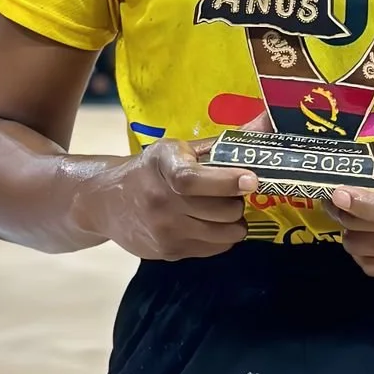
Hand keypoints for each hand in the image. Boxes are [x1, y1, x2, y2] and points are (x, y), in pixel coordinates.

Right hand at [77, 138, 258, 261]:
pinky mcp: (168, 252)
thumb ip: (223, 142)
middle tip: (237, 191)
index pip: (192, 179)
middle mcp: (160, 199)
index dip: (225, 181)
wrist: (106, 201)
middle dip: (239, 200)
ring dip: (235, 221)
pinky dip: (224, 237)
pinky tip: (212, 223)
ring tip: (225, 208)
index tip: (251, 179)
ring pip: (224, 233)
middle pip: (220, 210)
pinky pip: (215, 248)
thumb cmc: (153, 169)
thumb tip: (267, 120)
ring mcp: (164, 230)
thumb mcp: (179, 149)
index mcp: (162, 164)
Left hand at [326, 132, 373, 278]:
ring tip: (357, 216)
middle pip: (362, 229)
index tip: (336, 193)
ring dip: (350, 232)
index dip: (358, 203)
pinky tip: (370, 236)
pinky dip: (363, 254)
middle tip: (338, 198)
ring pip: (362, 251)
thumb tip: (349, 158)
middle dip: (341, 211)